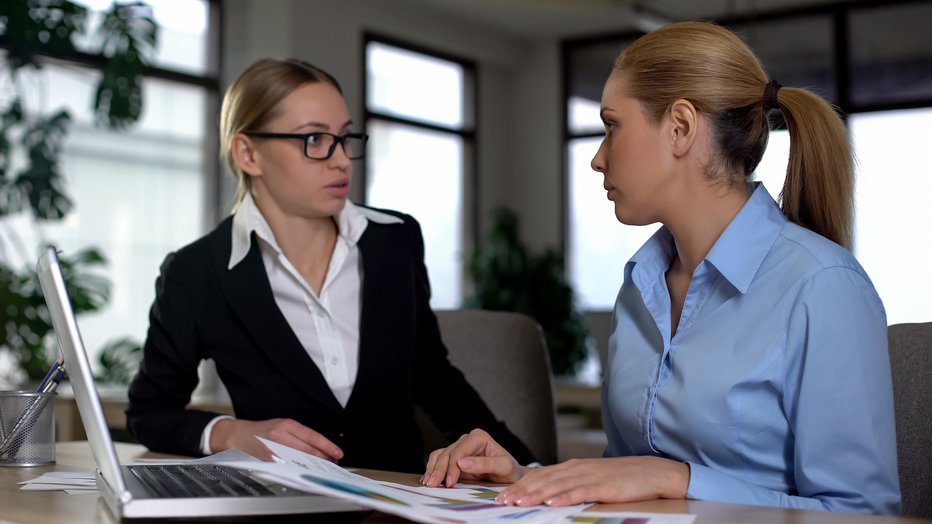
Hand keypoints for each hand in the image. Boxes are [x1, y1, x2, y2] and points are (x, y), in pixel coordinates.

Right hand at [210, 418, 342, 462]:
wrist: (239, 435)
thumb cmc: (263, 430)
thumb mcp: (282, 426)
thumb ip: (299, 435)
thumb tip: (319, 448)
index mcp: (286, 424)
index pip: (312, 436)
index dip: (327, 446)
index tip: (338, 453)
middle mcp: (279, 435)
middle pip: (307, 449)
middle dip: (323, 458)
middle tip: (333, 462)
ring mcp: (272, 449)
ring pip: (298, 459)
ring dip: (313, 465)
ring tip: (322, 467)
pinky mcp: (266, 460)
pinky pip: (287, 466)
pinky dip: (298, 469)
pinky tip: (305, 471)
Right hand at [421, 428, 527, 487]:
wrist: (510, 477)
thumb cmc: (509, 471)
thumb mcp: (503, 467)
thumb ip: (485, 464)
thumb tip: (462, 462)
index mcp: (478, 437)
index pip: (459, 451)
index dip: (452, 467)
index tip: (450, 482)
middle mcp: (467, 440)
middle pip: (447, 453)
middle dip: (439, 470)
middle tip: (432, 485)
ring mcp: (459, 448)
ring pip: (440, 455)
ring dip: (432, 469)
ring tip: (428, 483)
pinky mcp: (454, 458)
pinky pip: (439, 460)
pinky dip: (432, 469)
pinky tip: (429, 479)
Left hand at [495, 456, 689, 506]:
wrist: (652, 471)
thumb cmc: (621, 478)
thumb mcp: (590, 478)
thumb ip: (570, 483)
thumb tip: (548, 494)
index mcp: (572, 467)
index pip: (540, 475)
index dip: (519, 485)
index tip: (501, 495)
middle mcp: (577, 468)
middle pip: (543, 480)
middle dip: (520, 490)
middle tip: (501, 501)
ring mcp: (590, 476)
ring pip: (556, 486)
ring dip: (535, 495)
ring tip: (518, 503)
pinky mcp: (604, 486)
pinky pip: (580, 492)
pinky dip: (564, 497)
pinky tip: (552, 503)